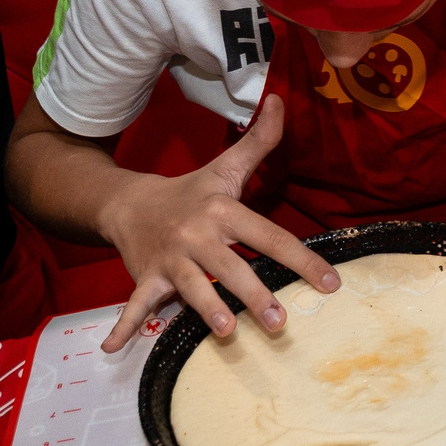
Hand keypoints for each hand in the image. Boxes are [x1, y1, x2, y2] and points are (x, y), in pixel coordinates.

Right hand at [94, 95, 339, 352]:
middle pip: (231, 267)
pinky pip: (135, 303)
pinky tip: (115, 347)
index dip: (301, 259)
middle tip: (281, 321)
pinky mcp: (145, 276)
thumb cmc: (191, 192)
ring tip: (228, 332)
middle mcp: (198, 236)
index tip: (329, 284)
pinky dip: (125, 324)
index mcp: (224, 211)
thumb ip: (260, 141)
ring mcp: (170, 259)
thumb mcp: (226, 166)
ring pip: (192, 287)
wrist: (130, 203)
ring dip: (208, 310)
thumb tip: (282, 98)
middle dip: (256, 294)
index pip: (270, 236)